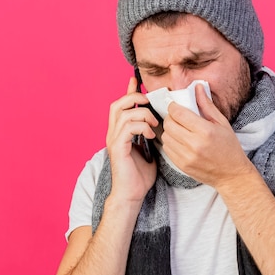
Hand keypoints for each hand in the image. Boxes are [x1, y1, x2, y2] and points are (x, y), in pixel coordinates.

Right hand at [106, 76, 158, 203]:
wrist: (132, 194)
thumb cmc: (140, 176)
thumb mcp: (149, 150)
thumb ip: (150, 136)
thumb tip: (161, 125)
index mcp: (120, 132)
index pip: (121, 105)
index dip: (128, 91)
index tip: (136, 80)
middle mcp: (113, 133)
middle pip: (117, 104)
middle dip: (134, 98)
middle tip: (149, 102)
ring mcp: (114, 140)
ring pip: (123, 113)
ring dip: (142, 114)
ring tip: (154, 124)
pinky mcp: (117, 148)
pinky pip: (127, 127)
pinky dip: (141, 126)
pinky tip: (150, 134)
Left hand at [161, 84, 252, 187]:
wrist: (231, 175)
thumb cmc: (229, 147)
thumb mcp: (222, 123)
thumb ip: (206, 105)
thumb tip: (197, 87)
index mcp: (205, 131)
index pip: (178, 113)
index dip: (174, 107)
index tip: (176, 106)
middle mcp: (194, 144)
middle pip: (169, 124)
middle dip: (171, 117)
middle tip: (178, 117)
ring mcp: (186, 156)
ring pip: (165, 136)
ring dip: (169, 130)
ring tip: (180, 129)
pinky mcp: (181, 165)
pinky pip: (167, 149)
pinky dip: (170, 142)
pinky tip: (180, 141)